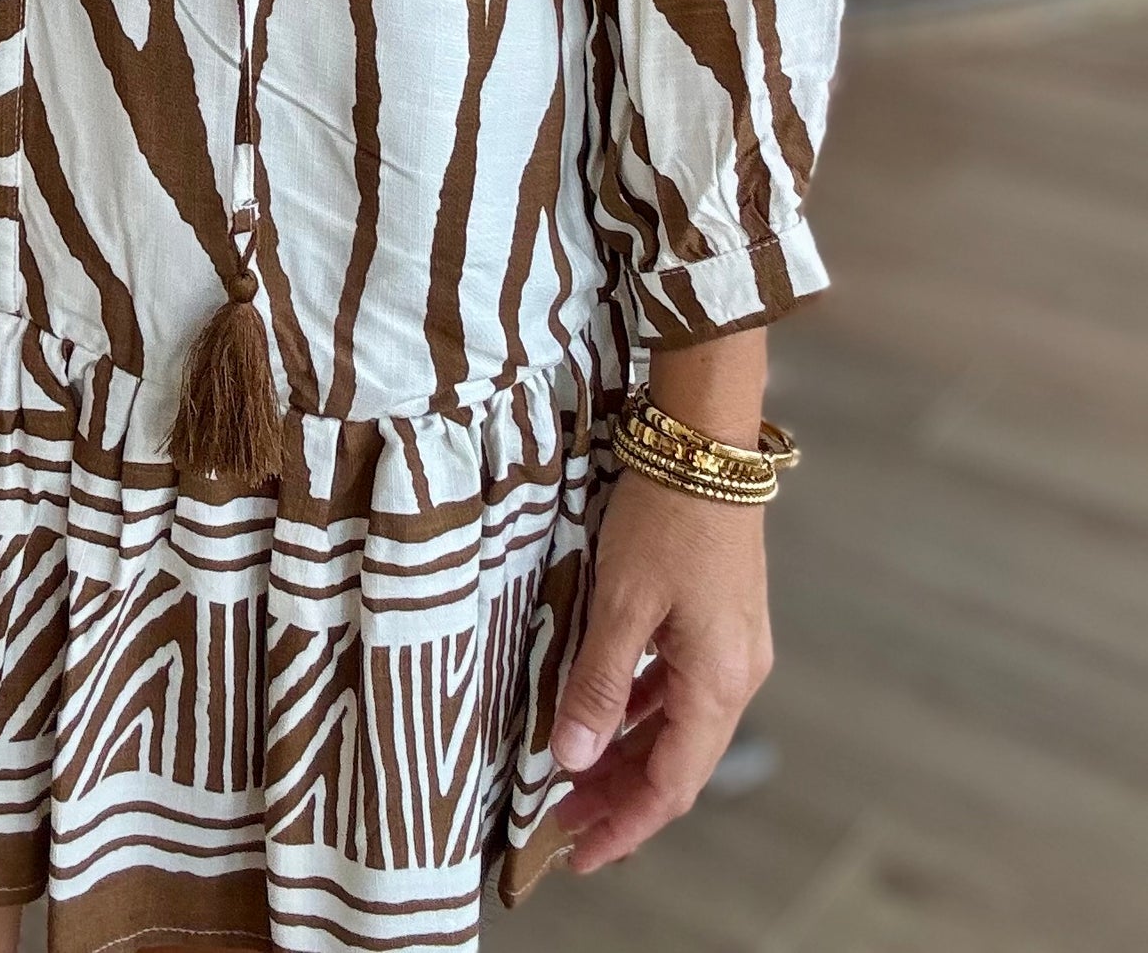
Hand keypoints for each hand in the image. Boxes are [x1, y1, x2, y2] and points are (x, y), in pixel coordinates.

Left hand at [548, 468, 772, 871]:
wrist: (707, 446)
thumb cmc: (667, 518)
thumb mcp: (622, 601)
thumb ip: (599, 682)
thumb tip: (574, 758)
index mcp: (719, 682)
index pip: (672, 784)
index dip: (626, 825)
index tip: (579, 853)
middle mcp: (737, 674)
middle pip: (678, 762)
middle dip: (621, 797)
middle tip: (563, 822)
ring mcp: (733, 646)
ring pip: (678, 725)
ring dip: (630, 753)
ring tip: (577, 773)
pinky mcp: (720, 619)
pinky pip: (681, 686)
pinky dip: (643, 708)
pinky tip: (608, 707)